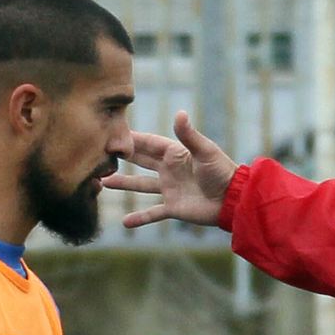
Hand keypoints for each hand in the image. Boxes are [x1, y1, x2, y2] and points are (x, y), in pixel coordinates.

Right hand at [105, 111, 239, 228]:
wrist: (234, 199)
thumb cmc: (222, 171)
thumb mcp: (205, 151)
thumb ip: (189, 135)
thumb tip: (180, 112)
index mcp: (175, 154)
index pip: (148, 143)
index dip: (131, 139)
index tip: (111, 133)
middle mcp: (169, 170)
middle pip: (141, 161)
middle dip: (123, 157)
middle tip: (101, 153)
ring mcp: (170, 189)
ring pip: (141, 185)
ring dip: (124, 184)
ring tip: (104, 182)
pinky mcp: (173, 207)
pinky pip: (153, 213)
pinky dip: (140, 218)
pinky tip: (125, 222)